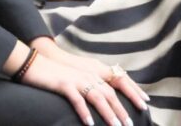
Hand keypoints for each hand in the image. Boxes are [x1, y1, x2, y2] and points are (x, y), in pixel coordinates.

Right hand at [27, 39, 148, 124]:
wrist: (35, 62)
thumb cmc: (57, 72)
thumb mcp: (79, 74)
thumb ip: (93, 81)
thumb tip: (105, 94)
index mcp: (95, 70)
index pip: (119, 80)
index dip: (133, 91)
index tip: (145, 103)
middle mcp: (89, 73)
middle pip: (111, 92)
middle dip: (122, 109)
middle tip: (130, 124)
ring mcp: (77, 78)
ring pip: (98, 97)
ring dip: (108, 113)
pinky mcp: (64, 84)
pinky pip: (77, 100)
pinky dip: (84, 112)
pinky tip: (89, 123)